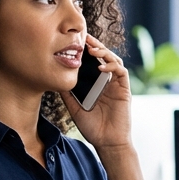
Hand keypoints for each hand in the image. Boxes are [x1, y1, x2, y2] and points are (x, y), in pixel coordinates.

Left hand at [61, 35, 131, 149]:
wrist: (107, 142)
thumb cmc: (92, 127)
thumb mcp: (74, 107)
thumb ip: (67, 93)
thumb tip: (54, 78)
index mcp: (95, 83)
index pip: (91, 61)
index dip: (85, 50)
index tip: (74, 41)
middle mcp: (107, 81)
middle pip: (103, 56)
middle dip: (94, 45)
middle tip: (83, 37)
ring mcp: (116, 84)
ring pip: (113, 60)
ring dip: (104, 52)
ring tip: (91, 49)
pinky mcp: (124, 89)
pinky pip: (121, 72)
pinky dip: (111, 66)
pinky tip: (100, 67)